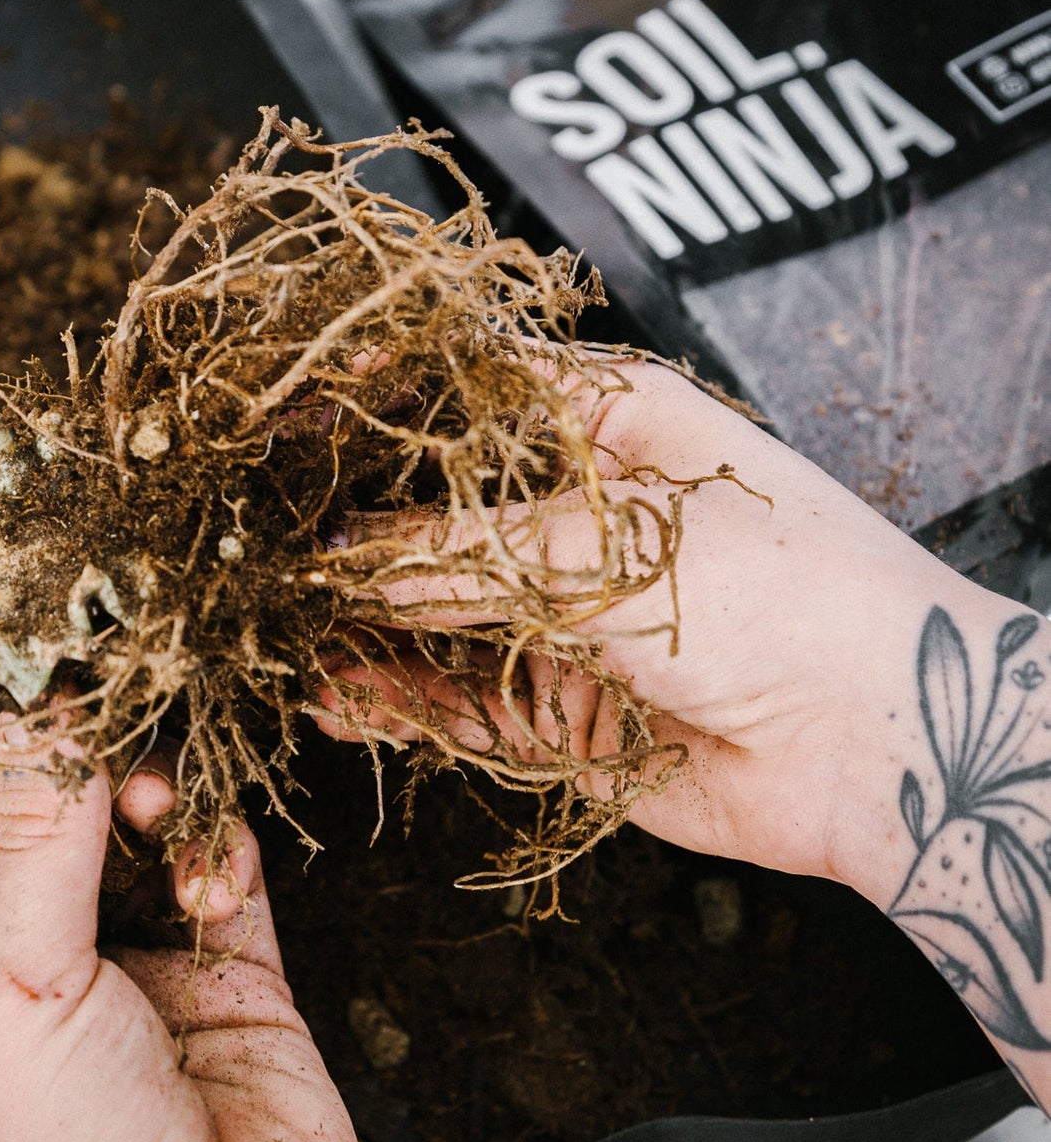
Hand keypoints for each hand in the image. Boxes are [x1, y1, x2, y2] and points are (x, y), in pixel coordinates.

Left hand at [0, 719, 366, 1141]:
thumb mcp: (20, 998)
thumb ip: (39, 849)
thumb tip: (36, 719)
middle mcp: (38, 971)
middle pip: (39, 827)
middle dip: (60, 770)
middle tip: (84, 711)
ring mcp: (139, 967)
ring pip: (136, 834)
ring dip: (145, 800)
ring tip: (149, 804)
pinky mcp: (229, 971)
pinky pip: (221, 867)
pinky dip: (218, 847)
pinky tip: (209, 876)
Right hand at [316, 357, 1008, 908]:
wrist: (883, 743)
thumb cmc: (778, 589)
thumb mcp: (599, 541)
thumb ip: (457, 556)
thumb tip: (342, 557)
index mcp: (605, 427)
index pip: (462, 398)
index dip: (372, 407)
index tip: (284, 421)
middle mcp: (576, 517)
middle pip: (434, 518)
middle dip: (350, 532)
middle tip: (259, 540)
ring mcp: (566, 618)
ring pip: (431, 616)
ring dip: (358, 625)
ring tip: (276, 625)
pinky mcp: (561, 710)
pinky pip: (456, 701)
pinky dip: (394, 699)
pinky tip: (332, 694)